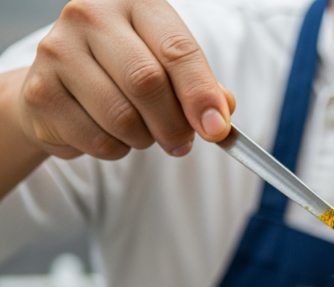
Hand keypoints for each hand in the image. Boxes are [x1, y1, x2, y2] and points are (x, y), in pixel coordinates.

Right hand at [16, 0, 232, 161]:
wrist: (60, 85)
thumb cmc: (125, 72)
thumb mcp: (169, 68)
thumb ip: (201, 87)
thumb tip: (219, 116)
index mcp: (134, 2)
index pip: (177, 49)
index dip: (201, 93)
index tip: (217, 129)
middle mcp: (90, 15)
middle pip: (147, 82)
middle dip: (174, 124)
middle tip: (181, 142)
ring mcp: (57, 50)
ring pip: (122, 117)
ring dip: (144, 139)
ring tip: (141, 131)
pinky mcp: (40, 92)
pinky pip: (98, 140)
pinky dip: (116, 149)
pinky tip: (110, 133)